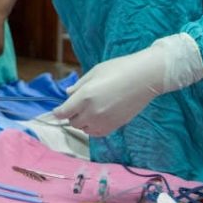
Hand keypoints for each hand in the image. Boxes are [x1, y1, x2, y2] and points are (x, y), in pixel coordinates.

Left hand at [53, 33, 202, 136]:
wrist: (145, 78)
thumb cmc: (118, 69)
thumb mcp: (94, 72)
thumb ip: (78, 86)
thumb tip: (68, 94)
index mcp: (85, 97)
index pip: (63, 113)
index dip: (58, 112)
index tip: (57, 110)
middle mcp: (92, 112)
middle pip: (73, 122)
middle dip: (72, 115)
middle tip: (77, 105)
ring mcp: (104, 121)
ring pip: (84, 129)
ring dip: (83, 122)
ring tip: (90, 110)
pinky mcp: (114, 126)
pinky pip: (97, 133)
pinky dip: (93, 128)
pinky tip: (98, 117)